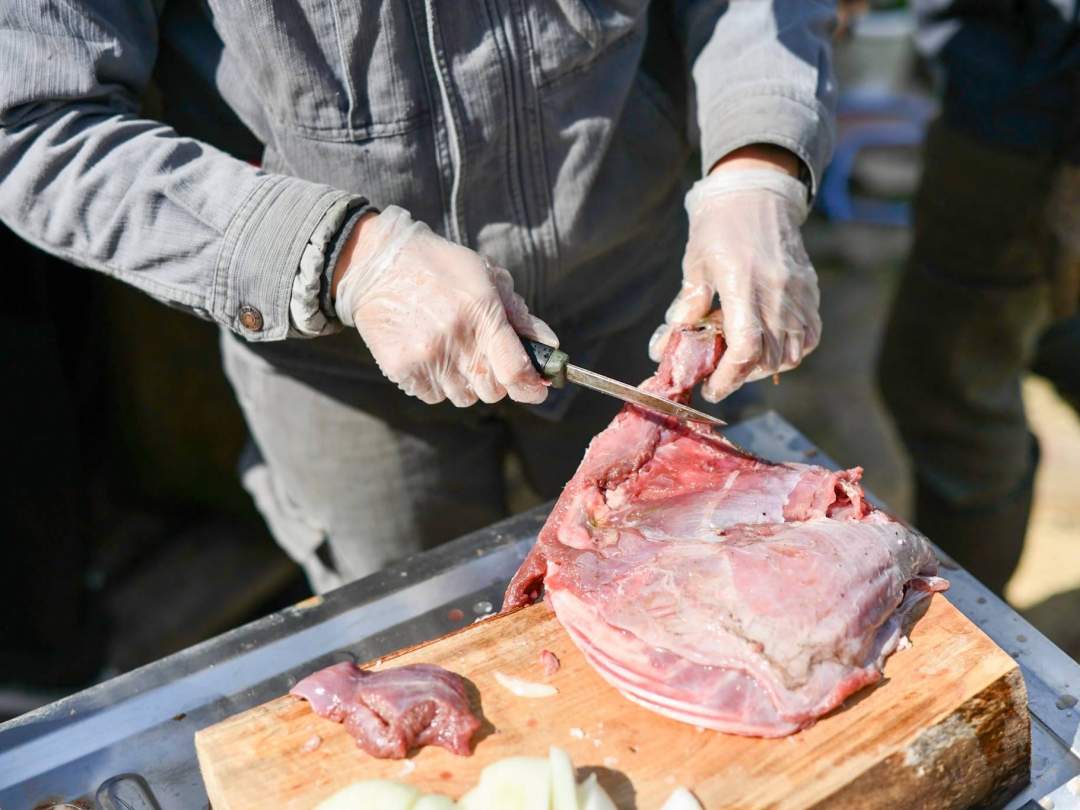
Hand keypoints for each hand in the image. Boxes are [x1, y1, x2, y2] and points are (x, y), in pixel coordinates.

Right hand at [333, 206, 556, 405]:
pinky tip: (431, 355)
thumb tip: (549, 345)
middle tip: (485, 358)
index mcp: (482, 313)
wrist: (380, 264)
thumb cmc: (442, 267)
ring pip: (464, 397)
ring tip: (453, 351)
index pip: (515, 370)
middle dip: (497, 380)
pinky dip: (438, 384)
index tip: (537, 389)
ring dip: (467, 383)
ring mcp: (426, 357)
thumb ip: (519, 315)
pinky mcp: (401, 368)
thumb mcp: (487, 277)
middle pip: (492, 391)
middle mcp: (455, 339)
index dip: (532, 387)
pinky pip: (433, 396)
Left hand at [650, 147, 820, 401]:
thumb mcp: (695, 265)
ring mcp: (799, 294)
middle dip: (742, 376)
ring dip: (766, 366)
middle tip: (721, 375)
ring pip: (792, 353)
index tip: (712, 387)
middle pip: (768, 358)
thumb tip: (664, 347)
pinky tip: (770, 345)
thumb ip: (687, 306)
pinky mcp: (811, 292)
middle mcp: (777, 292)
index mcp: (743, 284)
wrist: (757, 193)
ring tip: (743, 359)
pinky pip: (810, 337)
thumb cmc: (719, 227)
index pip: (745, 347)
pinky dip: (792, 351)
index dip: (729, 376)